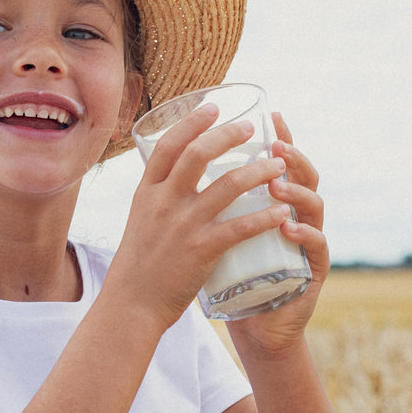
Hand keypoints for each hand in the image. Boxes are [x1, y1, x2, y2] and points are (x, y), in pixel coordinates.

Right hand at [108, 103, 291, 332]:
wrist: (131, 305)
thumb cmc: (138, 267)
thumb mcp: (141, 222)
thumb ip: (160, 201)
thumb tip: (179, 180)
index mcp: (147, 193)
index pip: (168, 145)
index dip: (193, 122)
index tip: (214, 106)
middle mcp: (163, 203)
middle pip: (198, 154)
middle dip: (229, 135)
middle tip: (251, 129)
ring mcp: (183, 226)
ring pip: (227, 185)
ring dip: (259, 171)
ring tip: (278, 165)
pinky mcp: (201, 251)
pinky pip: (240, 227)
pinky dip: (264, 216)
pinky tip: (280, 212)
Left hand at [228, 112, 328, 355]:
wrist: (251, 324)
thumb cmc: (229, 276)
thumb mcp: (213, 233)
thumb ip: (206, 203)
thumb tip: (171, 167)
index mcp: (272, 203)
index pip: (279, 163)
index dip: (279, 136)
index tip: (267, 114)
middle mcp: (295, 214)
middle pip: (303, 174)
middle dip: (291, 156)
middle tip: (275, 145)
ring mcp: (307, 241)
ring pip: (313, 205)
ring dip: (295, 190)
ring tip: (276, 182)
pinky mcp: (312, 270)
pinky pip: (316, 247)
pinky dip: (304, 233)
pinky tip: (288, 224)